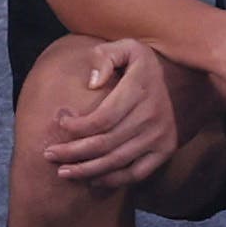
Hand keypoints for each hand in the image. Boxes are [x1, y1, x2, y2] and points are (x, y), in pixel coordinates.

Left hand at [31, 36, 186, 191]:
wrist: (176, 79)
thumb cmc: (137, 64)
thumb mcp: (124, 47)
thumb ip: (105, 57)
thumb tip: (93, 83)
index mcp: (140, 89)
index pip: (103, 117)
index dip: (78, 125)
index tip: (59, 122)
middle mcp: (153, 115)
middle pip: (106, 143)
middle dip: (73, 151)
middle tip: (49, 154)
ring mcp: (161, 135)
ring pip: (117, 160)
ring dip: (87, 169)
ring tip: (63, 172)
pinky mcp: (166, 149)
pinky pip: (137, 173)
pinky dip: (113, 180)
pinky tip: (91, 180)